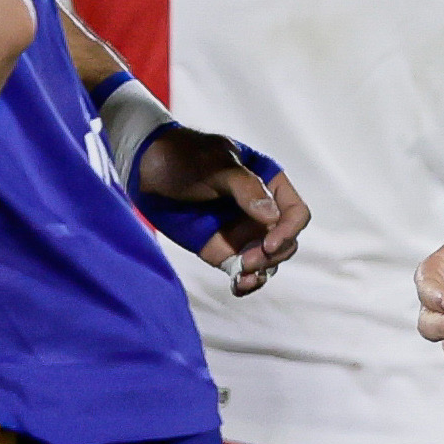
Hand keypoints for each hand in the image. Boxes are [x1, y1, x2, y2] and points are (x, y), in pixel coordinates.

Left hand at [139, 125, 307, 292]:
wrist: (147, 169)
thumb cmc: (185, 157)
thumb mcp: (218, 165)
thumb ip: (246, 188)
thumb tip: (272, 218)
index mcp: (269, 184)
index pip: (295, 213)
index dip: (289, 231)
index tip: (268, 243)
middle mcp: (262, 211)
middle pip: (285, 242)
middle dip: (272, 255)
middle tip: (247, 260)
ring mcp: (243, 233)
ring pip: (268, 261)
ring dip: (260, 271)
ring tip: (242, 275)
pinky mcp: (223, 250)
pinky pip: (243, 272)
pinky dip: (245, 282)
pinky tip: (238, 286)